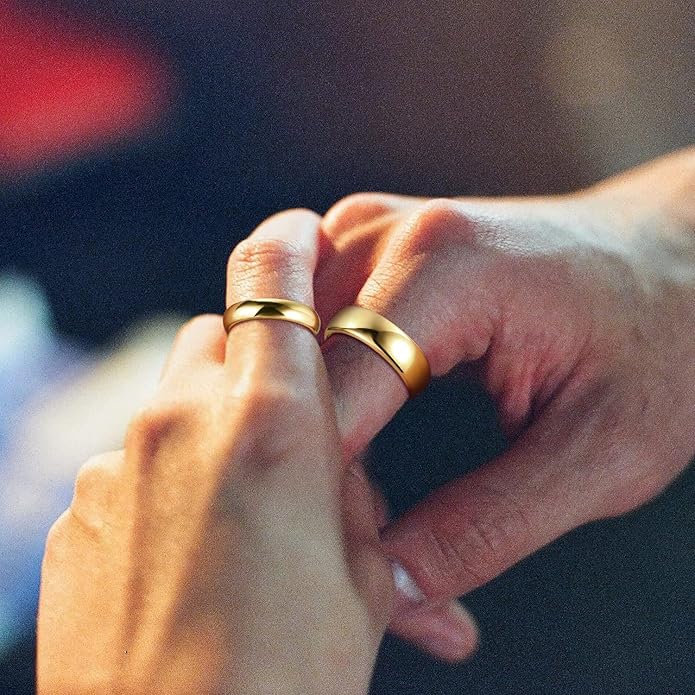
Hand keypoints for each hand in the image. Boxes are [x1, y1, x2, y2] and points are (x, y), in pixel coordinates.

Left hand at [37, 210, 392, 694]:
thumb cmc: (286, 674)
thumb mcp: (360, 576)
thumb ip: (345, 494)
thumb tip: (333, 471)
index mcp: (272, 424)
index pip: (273, 283)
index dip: (290, 244)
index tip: (300, 231)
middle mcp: (183, 421)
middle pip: (218, 337)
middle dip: (255, 359)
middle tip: (288, 419)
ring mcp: (118, 464)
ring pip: (174, 400)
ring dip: (212, 425)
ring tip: (244, 506)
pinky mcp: (77, 511)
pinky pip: (133, 462)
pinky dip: (167, 478)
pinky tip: (191, 549)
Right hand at [315, 148, 694, 657]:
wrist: (669, 256)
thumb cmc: (662, 339)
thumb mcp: (605, 452)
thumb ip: (491, 524)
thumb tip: (391, 579)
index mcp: (444, 266)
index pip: (328, 397)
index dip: (328, 490)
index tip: (351, 559)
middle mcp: (384, 232)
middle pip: (294, 374)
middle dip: (314, 464)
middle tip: (371, 541)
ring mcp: (367, 232)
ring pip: (286, 354)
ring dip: (311, 429)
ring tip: (370, 492)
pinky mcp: (367, 248)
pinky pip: (307, 330)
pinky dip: (318, 392)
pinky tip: (359, 435)